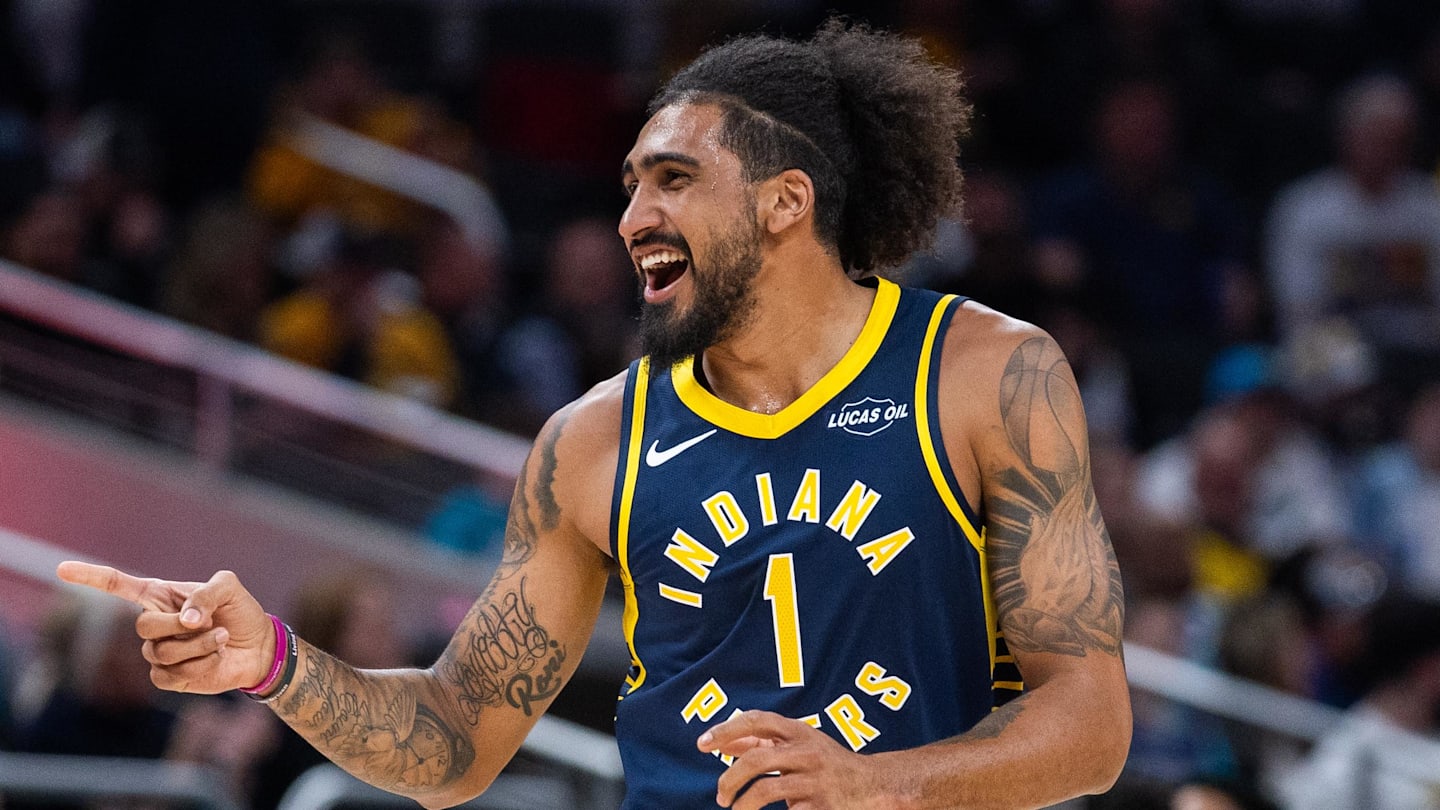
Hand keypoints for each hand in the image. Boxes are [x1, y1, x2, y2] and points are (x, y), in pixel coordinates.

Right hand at [56, 562, 273, 693]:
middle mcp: (155, 623)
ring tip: (220, 638)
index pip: (118, 585)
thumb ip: (206, 593)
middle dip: (180, 626)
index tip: (61, 569)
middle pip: (143, 626)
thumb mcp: (229, 588)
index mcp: (161, 596)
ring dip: (199, 645)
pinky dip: (200, 666)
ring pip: (161, 652)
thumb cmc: (241, 611)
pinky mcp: (169, 676)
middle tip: (209, 623)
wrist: (258, 646)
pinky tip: (214, 659)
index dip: (90, 577)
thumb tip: (185, 620)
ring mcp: (159, 651)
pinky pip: (169, 676)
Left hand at [700, 710, 891, 809]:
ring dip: (743, 805)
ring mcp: (814, 779)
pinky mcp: (821, 805)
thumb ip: (764, 743)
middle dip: (729, 779)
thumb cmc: (828, 763)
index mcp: (799, 731)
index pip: (756, 721)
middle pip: (756, 760)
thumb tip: (724, 742)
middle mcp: (806, 751)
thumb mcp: (799, 744)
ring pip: (765, 790)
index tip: (703, 743)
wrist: (874, 785)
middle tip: (721, 796)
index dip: (726, 730)